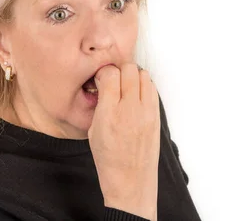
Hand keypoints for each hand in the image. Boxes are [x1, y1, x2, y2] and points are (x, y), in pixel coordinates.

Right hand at [88, 62, 159, 220]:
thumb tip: (105, 82)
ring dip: (134, 77)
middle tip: (114, 81)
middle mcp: (130, 110)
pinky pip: (152, 89)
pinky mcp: (157, 116)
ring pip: (144, 76)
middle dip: (119, 71)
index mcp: (109, 114)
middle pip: (129, 70)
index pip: (110, 74)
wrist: (131, 181)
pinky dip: (144, 87)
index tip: (102, 80)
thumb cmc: (109, 159)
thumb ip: (100, 103)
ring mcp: (147, 113)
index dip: (104, 73)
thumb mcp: (93, 130)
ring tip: (126, 89)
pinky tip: (136, 97)